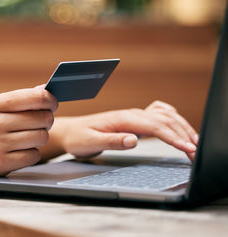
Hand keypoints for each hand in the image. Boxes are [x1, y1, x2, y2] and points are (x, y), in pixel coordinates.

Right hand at [0, 87, 57, 177]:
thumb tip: (44, 90)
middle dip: (46, 121)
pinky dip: (32, 155)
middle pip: (44, 118)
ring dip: (39, 139)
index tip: (52, 104)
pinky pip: (34, 155)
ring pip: (42, 137)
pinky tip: (20, 152)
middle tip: (39, 124)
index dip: (50, 100)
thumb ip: (17, 100)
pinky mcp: (2, 163)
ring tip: (27, 138)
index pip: (36, 97)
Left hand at [51, 101, 197, 160]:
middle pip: (164, 121)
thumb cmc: (79, 137)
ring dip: (181, 127)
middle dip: (182, 135)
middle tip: (195, 152)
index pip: (154, 127)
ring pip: (164, 116)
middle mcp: (130, 114)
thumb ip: (112, 141)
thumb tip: (134, 140)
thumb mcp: (91, 142)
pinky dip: (172, 121)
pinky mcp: (133, 120)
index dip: (173, 138)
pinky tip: (178, 127)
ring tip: (194, 142)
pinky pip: (158, 115)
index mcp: (122, 119)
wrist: (70, 131)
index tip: (187, 148)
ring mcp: (133, 116)